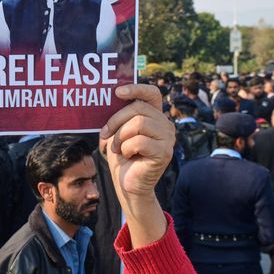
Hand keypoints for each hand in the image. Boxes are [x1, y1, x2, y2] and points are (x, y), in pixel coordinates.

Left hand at [99, 85, 174, 246]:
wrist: (127, 184)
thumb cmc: (122, 157)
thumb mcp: (118, 132)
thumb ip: (121, 115)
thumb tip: (112, 98)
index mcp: (155, 116)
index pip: (152, 94)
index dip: (136, 89)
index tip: (117, 92)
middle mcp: (165, 124)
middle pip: (138, 109)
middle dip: (116, 120)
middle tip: (105, 134)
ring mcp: (168, 138)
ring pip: (139, 123)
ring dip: (120, 136)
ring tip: (118, 148)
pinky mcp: (164, 152)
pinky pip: (139, 141)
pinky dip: (126, 148)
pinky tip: (128, 156)